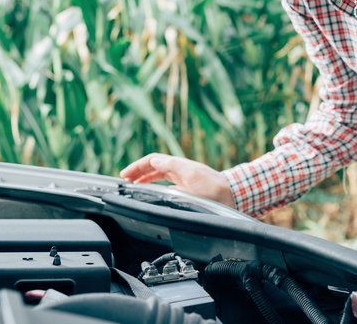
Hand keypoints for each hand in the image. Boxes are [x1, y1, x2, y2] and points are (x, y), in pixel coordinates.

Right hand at [119, 153, 235, 208]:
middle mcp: (179, 170)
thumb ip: (172, 167)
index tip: (125, 175)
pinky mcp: (187, 187)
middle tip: (125, 181)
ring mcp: (183, 178)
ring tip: (133, 185)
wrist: (232, 195)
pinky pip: (166, 183)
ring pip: (158, 174)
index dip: (137, 166)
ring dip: (145, 178)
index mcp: (178, 166)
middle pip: (154, 166)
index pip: (153, 160)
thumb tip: (154, 161)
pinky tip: (151, 192)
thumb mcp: (191, 176)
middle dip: (138, 172)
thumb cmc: (213, 188)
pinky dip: (155, 185)